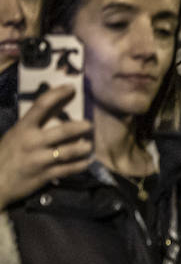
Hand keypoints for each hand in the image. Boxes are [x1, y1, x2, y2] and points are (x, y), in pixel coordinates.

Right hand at [0, 86, 92, 208]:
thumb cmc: (5, 156)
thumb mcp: (15, 135)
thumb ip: (32, 125)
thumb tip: (55, 110)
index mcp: (23, 128)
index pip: (41, 105)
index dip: (58, 94)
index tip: (71, 88)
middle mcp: (32, 142)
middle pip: (65, 130)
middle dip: (81, 127)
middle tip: (89, 125)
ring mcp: (40, 159)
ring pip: (71, 151)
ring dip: (84, 148)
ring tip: (88, 146)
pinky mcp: (46, 175)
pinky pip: (70, 168)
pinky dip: (81, 164)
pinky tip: (86, 162)